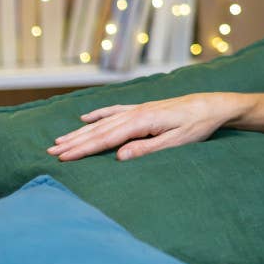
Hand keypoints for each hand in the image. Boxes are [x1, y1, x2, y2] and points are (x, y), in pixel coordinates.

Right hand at [46, 93, 231, 161]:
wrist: (214, 105)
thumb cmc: (198, 125)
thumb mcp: (177, 142)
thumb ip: (148, 149)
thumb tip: (119, 156)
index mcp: (142, 122)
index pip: (106, 139)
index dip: (83, 149)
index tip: (63, 158)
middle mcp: (137, 113)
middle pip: (99, 130)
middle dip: (74, 142)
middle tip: (50, 153)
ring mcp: (139, 109)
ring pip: (103, 121)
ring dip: (81, 131)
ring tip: (60, 140)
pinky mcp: (144, 108)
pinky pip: (115, 111)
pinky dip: (99, 114)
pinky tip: (85, 118)